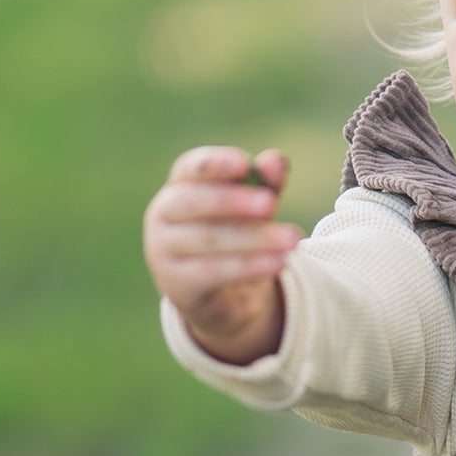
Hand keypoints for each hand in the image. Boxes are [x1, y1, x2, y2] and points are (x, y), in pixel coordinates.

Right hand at [142, 145, 296, 363]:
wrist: (218, 296)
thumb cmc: (233, 236)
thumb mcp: (252, 210)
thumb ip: (264, 184)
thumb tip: (276, 159)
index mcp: (180, 185)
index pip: (191, 167)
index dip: (215, 164)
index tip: (244, 163)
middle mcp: (163, 214)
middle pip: (195, 201)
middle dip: (235, 201)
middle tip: (271, 203)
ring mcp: (163, 249)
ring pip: (209, 239)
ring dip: (254, 239)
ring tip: (292, 241)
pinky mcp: (176, 283)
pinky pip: (213, 272)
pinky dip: (249, 266)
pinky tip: (279, 262)